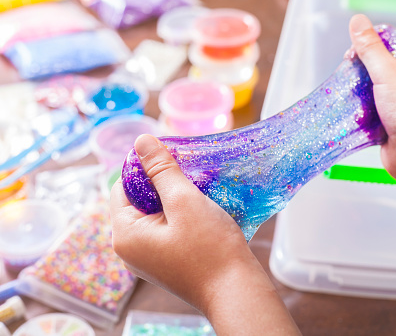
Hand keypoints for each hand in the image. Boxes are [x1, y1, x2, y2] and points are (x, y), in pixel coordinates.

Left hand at [110, 134, 299, 334]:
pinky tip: (200, 207)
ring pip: (154, 214)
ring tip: (197, 187)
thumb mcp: (184, 201)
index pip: (122, 186)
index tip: (170, 156)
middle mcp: (130, 249)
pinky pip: (165, 228)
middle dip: (162, 182)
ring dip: (174, 197)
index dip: (144, 167)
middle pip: (138, 200)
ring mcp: (148, 258)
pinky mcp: (166, 262)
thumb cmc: (210, 248)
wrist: (235, 291)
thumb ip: (161, 170)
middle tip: (188, 170)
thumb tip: (141, 141)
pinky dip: (180, 214)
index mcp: (125, 235)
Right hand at [348, 15, 395, 196]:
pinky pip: (368, 109)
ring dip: (357, 92)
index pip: (391, 42)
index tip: (353, 53)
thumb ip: (370, 48)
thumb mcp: (388, 74)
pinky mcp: (388, 120)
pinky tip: (352, 112)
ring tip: (349, 95)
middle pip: (377, 65)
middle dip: (360, 71)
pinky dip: (358, 111)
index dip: (370, 45)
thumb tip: (358, 22)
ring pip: (370, 88)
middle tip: (349, 75)